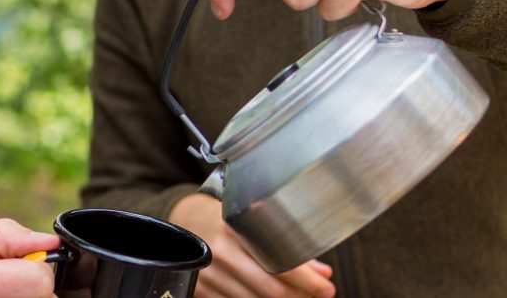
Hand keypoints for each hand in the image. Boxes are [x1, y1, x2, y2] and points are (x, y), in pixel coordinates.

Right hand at [169, 194, 334, 297]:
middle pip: (271, 289)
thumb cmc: (222, 218)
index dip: (308, 282)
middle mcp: (220, 251)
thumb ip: (285, 246)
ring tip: (294, 296)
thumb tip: (321, 272)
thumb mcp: (251, 221)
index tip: (326, 288)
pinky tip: (265, 295)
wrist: (181, 218)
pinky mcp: (200, 288)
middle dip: (299, 297)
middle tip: (316, 296)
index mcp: (236, 227)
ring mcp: (208, 273)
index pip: (280, 262)